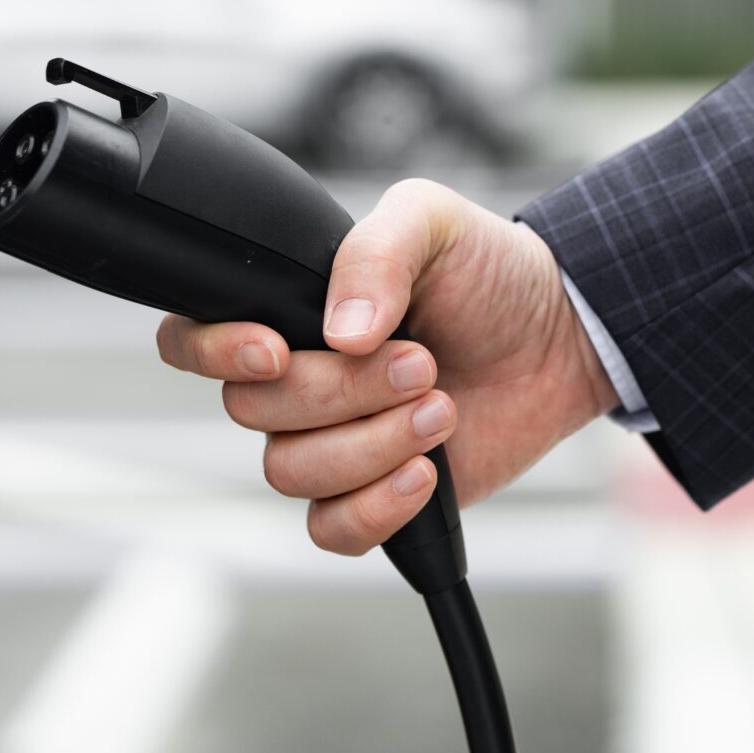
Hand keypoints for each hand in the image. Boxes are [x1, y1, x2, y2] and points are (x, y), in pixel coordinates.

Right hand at [155, 178, 620, 556]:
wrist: (560, 335)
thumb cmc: (489, 272)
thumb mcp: (433, 222)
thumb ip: (376, 253)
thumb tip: (337, 329)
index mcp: (288, 311)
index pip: (193, 340)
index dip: (213, 350)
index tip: (277, 348)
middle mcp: (296, 381)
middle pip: (254, 410)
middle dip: (342, 390)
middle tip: (422, 361)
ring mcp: (331, 442)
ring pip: (291, 472)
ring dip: (372, 443)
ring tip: (442, 406)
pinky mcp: (374, 496)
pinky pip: (332, 530)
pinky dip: (377, 507)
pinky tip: (428, 471)